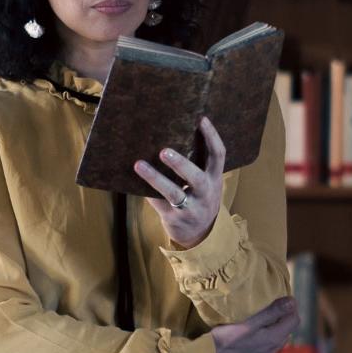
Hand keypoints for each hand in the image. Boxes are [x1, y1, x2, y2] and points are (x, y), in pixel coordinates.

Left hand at [134, 116, 225, 249]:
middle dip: (180, 164)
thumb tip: (169, 135)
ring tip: (138, 164)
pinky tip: (132, 182)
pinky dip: (147, 192)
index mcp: (214, 179)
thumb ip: (196, 165)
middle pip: (196, 177)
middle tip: (163, 151)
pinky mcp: (175, 218)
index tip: (202, 118)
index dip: (212, 136)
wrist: (200, 234)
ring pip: (173, 193)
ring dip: (155, 178)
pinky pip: (158, 203)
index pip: (218, 155)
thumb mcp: (204, 183)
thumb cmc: (198, 199)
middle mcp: (206, 193)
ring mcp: (191, 208)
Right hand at [209, 297, 299, 352]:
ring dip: (272, 330)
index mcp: (274, 338)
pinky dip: (263, 340)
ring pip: (275, 341)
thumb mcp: (248, 323)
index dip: (290, 308)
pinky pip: (265, 349)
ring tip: (259, 320)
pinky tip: (250, 338)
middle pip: (286, 331)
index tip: (279, 299)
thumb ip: (271, 313)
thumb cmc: (224, 342)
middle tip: (268, 306)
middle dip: (282, 318)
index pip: (294, 320)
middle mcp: (272, 350)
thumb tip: (292, 302)